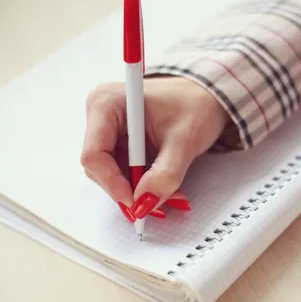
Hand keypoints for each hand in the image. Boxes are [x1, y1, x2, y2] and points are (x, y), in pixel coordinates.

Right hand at [80, 76, 228, 218]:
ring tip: (171, 194)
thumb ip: (165, 173)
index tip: (136, 202)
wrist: (207, 99)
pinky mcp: (119, 143)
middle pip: (100, 168)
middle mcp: (102, 115)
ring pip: (111, 175)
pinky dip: (143, 185)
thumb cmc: (195, 105)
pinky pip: (123, 173)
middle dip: (129, 189)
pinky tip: (164, 186)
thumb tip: (144, 203)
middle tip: (158, 202)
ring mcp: (109, 130)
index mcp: (107, 103)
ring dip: (139, 190)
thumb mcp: (184, 140)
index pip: (94, 155)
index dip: (112, 183)